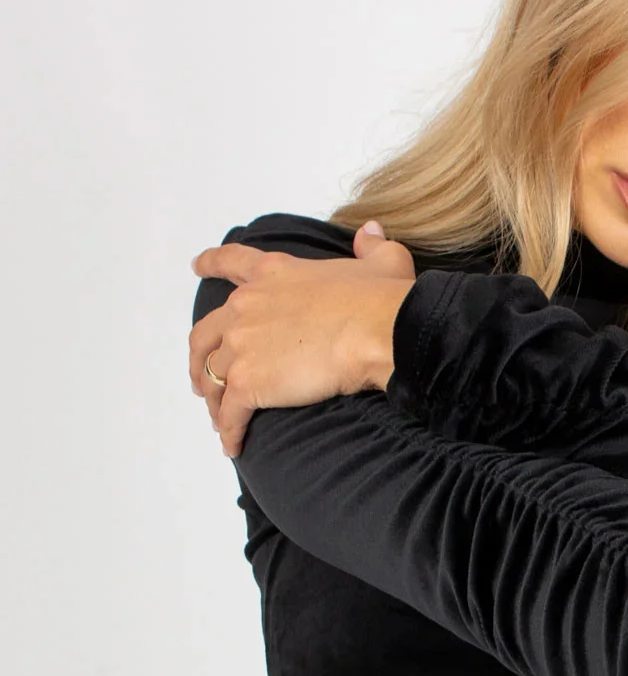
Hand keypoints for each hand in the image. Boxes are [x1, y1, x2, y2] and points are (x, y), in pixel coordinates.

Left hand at [189, 221, 416, 456]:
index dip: (211, 264)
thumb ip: (371, 245)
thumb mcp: (383, 260)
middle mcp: (247, 306)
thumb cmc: (380, 299)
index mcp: (274, 273)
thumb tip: (371, 230)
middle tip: (203, 374)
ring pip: (212, 376)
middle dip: (200, 357)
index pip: (232, 263)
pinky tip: (232, 445)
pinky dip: (228, 430)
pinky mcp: (248, 382)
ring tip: (218, 416)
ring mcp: (242, 345)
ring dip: (213, 398)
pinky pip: (229, 412)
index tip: (196, 267)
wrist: (377, 330)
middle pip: (206, 333)